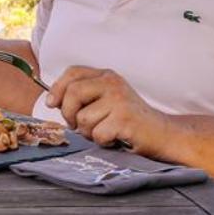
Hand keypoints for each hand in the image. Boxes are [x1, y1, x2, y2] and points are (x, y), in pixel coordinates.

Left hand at [46, 67, 167, 152]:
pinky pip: (97, 134)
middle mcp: (113, 83)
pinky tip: (115, 138)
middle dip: (69, 114)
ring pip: (83, 118)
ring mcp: (120, 100)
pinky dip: (102, 141)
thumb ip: (83, 96)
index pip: (73, 73)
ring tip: (104, 131)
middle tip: (78, 125)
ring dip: (89, 132)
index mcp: (106, 75)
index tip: (52, 104)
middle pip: (72, 93)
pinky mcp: (125, 119)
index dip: (57, 88)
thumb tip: (52, 101)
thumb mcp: (106, 99)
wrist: (162, 133)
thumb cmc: (128, 120)